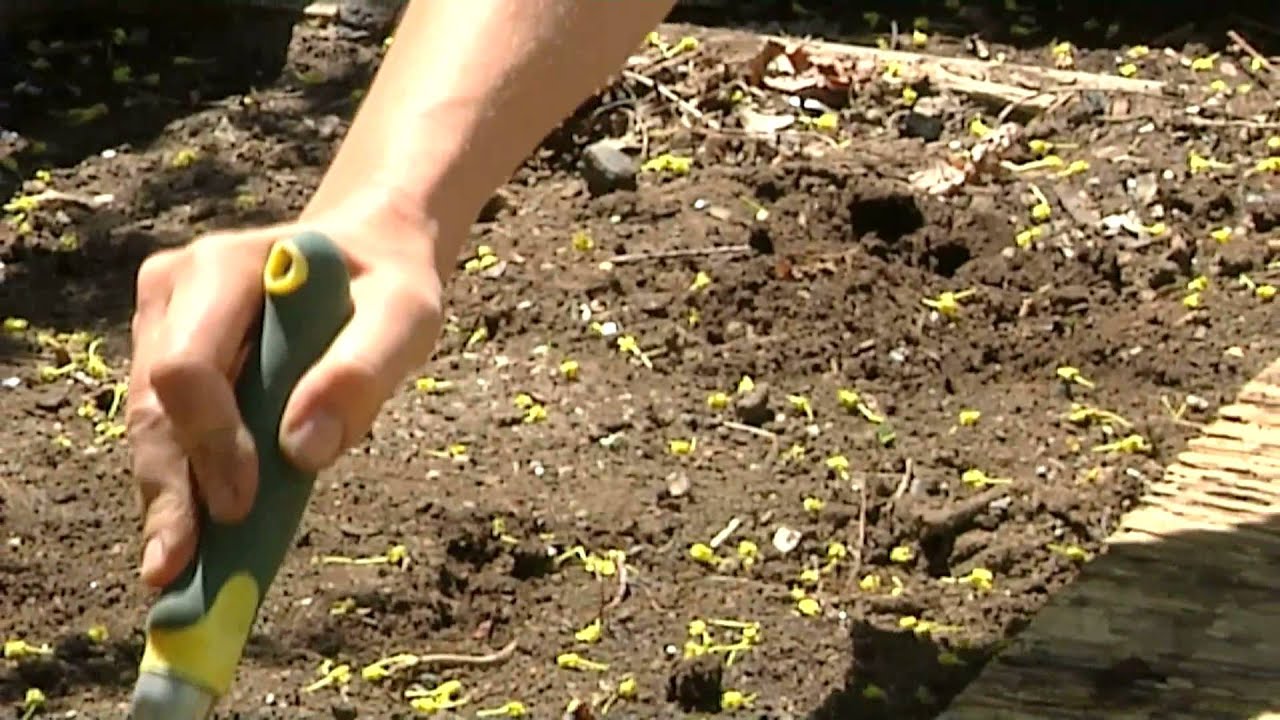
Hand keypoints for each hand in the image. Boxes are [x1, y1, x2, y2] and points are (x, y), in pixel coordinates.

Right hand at [126, 189, 446, 588]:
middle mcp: (176, 288)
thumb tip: (302, 450)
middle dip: (170, 488)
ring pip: (149, 423)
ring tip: (174, 567)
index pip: (189, 365)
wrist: (367, 254)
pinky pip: (165, 427)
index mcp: (227, 266)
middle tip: (178, 567)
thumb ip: (360, 372)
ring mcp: (161, 320)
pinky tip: (188, 534)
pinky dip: (180, 480)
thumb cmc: (386, 284)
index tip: (240, 504)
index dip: (209, 440)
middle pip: (154, 404)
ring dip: (166, 495)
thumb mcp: (405, 315)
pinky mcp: (165, 351)